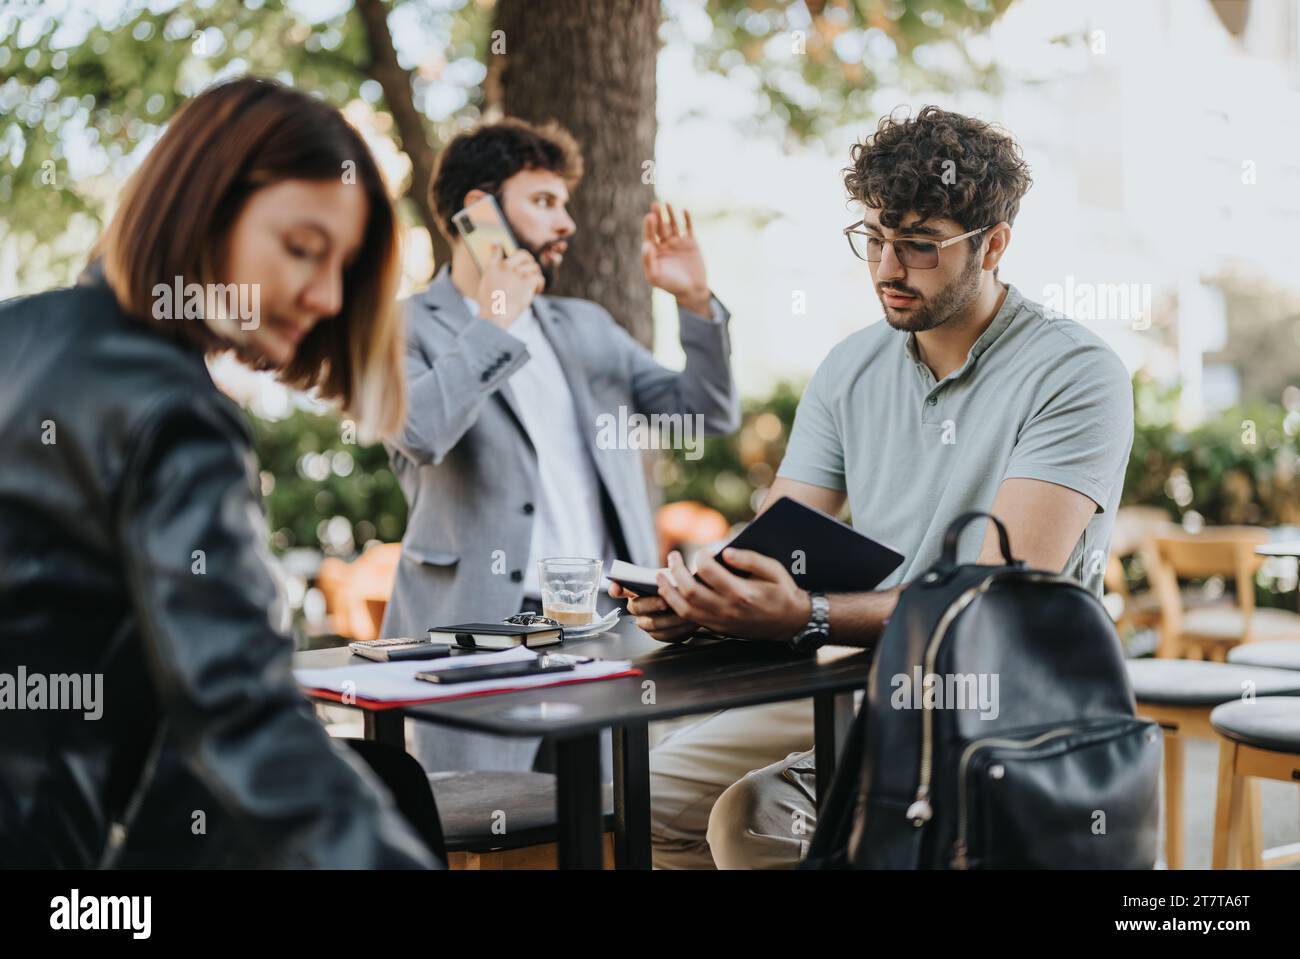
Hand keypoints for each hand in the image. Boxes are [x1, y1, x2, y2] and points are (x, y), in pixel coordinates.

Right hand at [476, 247, 543, 327]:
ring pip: (534, 267)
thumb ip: (491, 273)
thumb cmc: (490, 304)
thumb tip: (494, 261)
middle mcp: (506, 266)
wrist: (495, 314)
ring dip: (535, 276)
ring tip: (533, 287)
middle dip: (530, 261)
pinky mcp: (528, 281)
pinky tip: (536, 292)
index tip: (497, 243)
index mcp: (494, 267)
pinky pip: (539, 278)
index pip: (496, 250)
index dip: (498, 246)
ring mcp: (517, 273)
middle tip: (530, 271)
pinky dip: (540, 285)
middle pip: (524, 255)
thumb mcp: (485, 286)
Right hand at [608, 581, 698, 642]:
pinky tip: (689, 622)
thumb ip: (663, 576)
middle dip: (651, 603)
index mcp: (634, 590)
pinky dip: (678, 630)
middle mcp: (637, 607)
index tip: (618, 588)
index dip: (616, 589)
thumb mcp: (670, 575)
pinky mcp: (661, 633)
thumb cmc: (678, 585)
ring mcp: (646, 622)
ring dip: (668, 618)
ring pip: (651, 624)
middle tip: (665, 600)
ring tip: (682, 612)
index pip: (618, 589)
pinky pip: (665, 635)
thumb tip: (663, 576)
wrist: (692, 599)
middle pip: (635, 607)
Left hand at [641, 202, 709, 314]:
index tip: (650, 217)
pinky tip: (684, 210)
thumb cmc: (670, 285)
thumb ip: (648, 261)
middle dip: (657, 216)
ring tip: (667, 204)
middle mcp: (664, 244)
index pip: (649, 235)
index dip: (649, 226)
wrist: (692, 290)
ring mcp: (678, 242)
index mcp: (654, 251)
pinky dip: (686, 219)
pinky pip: (688, 228)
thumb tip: (646, 245)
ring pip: (672, 224)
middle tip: (655, 205)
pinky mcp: (691, 242)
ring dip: (670, 214)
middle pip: (659, 226)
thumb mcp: (655, 276)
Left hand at [655, 548, 811, 642]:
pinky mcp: (717, 628)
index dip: (700, 558)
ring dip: (668, 592)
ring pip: (684, 609)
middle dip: (676, 572)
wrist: (790, 622)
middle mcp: (728, 610)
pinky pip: (689, 619)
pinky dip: (675, 605)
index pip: (710, 573)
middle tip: (672, 558)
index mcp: (742, 593)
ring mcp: (720, 622)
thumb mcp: (774, 570)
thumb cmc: (782, 592)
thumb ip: (750, 559)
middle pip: (690, 592)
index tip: (701, 551)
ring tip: (660, 576)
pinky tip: (670, 593)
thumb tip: (725, 551)